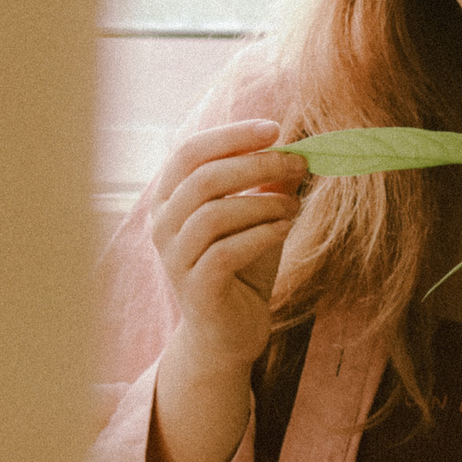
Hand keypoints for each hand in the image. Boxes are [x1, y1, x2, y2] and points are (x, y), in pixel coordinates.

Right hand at [145, 117, 309, 372]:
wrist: (230, 331)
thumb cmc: (242, 266)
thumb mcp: (259, 216)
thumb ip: (270, 184)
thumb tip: (296, 147)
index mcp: (170, 199)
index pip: (189, 152)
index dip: (231, 136)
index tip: (275, 129)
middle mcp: (163, 225)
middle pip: (203, 178)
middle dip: (256, 164)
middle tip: (298, 162)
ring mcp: (175, 258)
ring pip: (214, 213)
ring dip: (263, 202)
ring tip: (294, 205)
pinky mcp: (196, 288)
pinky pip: (226, 251)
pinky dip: (262, 233)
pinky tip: (285, 228)